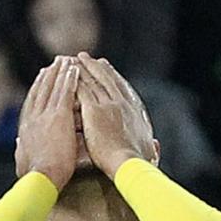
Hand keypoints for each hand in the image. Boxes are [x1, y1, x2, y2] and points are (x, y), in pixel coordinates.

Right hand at [14, 56, 82, 188]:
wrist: (40, 179)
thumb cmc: (33, 177)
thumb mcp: (23, 160)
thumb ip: (21, 149)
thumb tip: (19, 142)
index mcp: (26, 128)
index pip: (32, 102)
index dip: (38, 88)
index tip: (42, 77)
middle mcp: (34, 117)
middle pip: (42, 90)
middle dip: (49, 75)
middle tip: (55, 62)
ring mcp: (46, 115)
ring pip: (54, 87)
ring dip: (60, 72)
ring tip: (66, 60)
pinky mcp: (59, 117)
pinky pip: (65, 93)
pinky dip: (70, 79)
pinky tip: (75, 69)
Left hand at [73, 54, 156, 176]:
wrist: (128, 164)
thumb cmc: (138, 163)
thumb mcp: (148, 151)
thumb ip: (151, 146)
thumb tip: (155, 145)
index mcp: (135, 111)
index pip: (122, 87)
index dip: (112, 75)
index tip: (105, 66)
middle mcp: (122, 103)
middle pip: (107, 79)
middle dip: (95, 66)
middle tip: (86, 57)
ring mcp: (108, 105)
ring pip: (93, 81)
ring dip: (82, 69)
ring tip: (72, 60)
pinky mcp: (94, 111)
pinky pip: (82, 91)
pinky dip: (74, 81)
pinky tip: (65, 75)